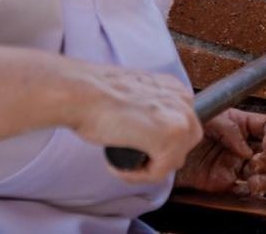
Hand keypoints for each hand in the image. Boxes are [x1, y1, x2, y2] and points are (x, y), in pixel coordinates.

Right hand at [69, 64, 202, 185]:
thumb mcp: (135, 96)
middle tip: (131, 156)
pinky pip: (158, 173)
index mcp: (176, 89)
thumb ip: (151, 111)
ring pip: (172, 161)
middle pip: (183, 146)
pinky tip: (118, 165)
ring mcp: (180, 121)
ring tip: (122, 160)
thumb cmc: (97, 95)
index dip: (158, 142)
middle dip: (158, 156)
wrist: (82, 92)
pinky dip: (136, 175)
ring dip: (147, 167)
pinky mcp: (169, 140)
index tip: (135, 144)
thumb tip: (150, 135)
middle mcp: (184, 102)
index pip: (182, 127)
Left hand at [175, 109, 265, 195]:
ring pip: (264, 174)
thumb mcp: (210, 117)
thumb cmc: (185, 124)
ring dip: (265, 178)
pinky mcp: (225, 183)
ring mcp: (235, 165)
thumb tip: (246, 150)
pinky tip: (247, 188)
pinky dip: (251, 192)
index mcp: (243, 124)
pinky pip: (245, 190)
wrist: (164, 146)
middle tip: (257, 162)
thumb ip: (230, 129)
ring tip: (253, 179)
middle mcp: (243, 145)